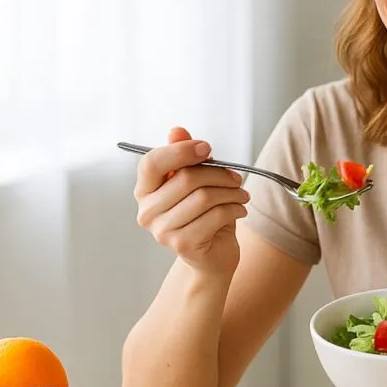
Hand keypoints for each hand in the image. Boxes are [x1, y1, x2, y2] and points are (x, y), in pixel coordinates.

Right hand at [134, 126, 249, 277]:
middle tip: (237, 177)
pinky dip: (234, 208)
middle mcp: (147, 211)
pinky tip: (240, 210)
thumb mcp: (197, 181)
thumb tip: (177, 130)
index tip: (207, 149)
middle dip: (219, 173)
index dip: (181, 151)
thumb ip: (185, 156)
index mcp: (145, 190)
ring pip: (204, 197)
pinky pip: (215, 216)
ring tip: (242, 194)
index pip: (152, 163)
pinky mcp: (182, 244)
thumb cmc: (204, 214)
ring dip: (232, 192)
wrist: (213, 256)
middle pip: (186, 178)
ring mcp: (162, 230)